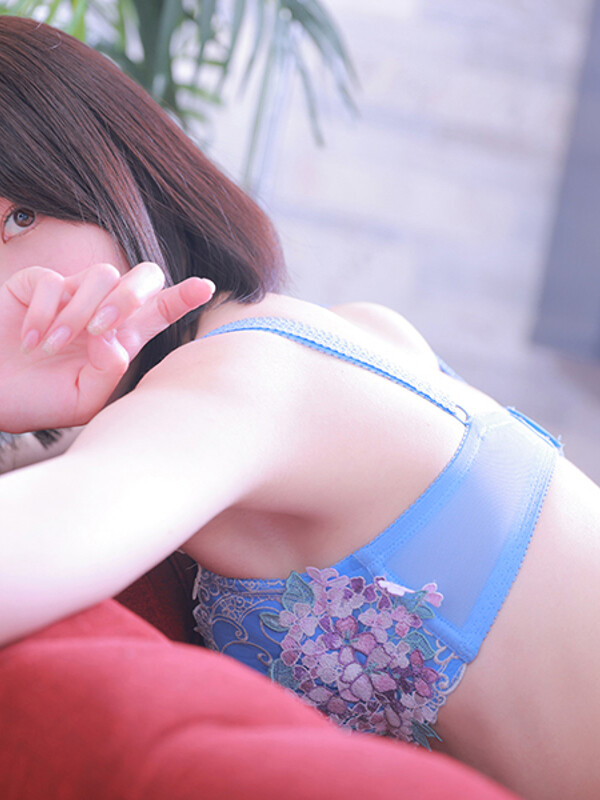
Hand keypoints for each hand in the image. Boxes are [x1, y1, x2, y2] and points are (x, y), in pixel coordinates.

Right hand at [0, 262, 214, 431]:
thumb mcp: (83, 399)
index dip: (182, 297)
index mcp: (121, 338)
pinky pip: (54, 281)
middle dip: (132, 296)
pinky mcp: (37, 284)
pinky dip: (44, 312)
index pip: (160, 311)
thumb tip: (115, 338)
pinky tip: (31, 340)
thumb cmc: (39, 399)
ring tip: (53, 347)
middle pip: (142, 277)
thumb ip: (108, 373)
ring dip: (80, 313)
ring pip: (100, 277)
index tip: (206, 287)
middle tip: (104, 327)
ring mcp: (71, 293)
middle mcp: (103, 310)